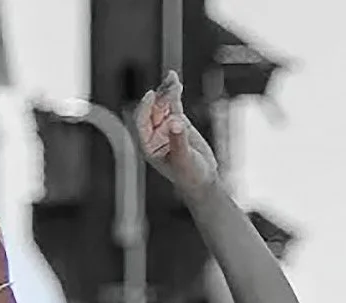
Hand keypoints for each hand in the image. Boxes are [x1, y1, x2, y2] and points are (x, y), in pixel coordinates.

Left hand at [136, 70, 217, 194]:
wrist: (204, 179)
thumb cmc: (191, 176)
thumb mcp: (184, 160)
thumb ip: (179, 141)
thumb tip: (175, 122)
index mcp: (148, 146)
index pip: (142, 122)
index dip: (145, 108)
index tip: (151, 95)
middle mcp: (154, 134)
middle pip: (153, 109)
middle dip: (160, 97)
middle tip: (170, 87)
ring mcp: (165, 126)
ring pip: (162, 103)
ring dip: (167, 91)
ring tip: (173, 79)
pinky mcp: (176, 121)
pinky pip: (173, 103)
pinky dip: (174, 92)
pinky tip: (174, 80)